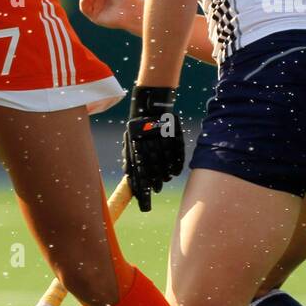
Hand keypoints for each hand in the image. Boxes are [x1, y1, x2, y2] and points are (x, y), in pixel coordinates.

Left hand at [122, 86, 183, 212]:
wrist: (150, 107)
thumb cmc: (138, 128)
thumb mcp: (129, 140)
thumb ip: (129, 158)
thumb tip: (128, 176)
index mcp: (135, 144)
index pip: (138, 171)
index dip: (141, 187)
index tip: (143, 199)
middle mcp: (148, 142)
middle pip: (153, 168)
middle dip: (154, 182)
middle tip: (156, 189)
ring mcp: (162, 138)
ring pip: (165, 162)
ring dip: (165, 175)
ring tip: (164, 181)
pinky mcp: (173, 134)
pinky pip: (177, 153)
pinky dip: (176, 165)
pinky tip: (174, 172)